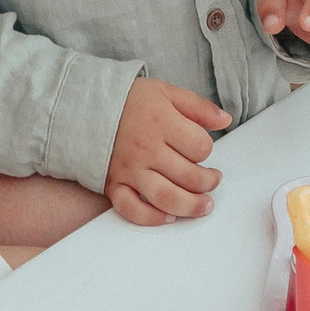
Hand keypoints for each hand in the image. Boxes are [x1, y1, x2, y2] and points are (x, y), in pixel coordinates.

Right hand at [104, 77, 230, 225]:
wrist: (84, 107)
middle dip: (208, 182)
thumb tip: (225, 119)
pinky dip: (152, 218)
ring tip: (204, 206)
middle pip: (189, 176)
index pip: (199, 147)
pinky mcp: (114, 185)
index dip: (207, 151)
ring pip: (167, 198)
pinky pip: (133, 210)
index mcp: (161, 123)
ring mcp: (129, 170)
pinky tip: (169, 217)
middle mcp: (146, 149)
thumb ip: (198, 106)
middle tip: (212, 180)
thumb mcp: (165, 92)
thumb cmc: (128, 100)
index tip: (202, 149)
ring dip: (191, 207)